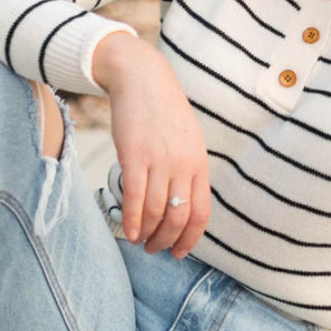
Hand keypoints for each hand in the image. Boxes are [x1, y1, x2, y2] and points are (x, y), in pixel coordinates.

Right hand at [92, 32, 210, 257]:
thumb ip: (188, 169)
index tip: (179, 252)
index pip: (201, 212)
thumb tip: (182, 203)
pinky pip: (136, 198)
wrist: (141, 78)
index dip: (190, 239)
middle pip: (179, 217)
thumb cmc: (162, 111)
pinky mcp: (134, 156)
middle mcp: (183, 164)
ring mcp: (159, 160)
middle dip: (167, 241)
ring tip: (140, 241)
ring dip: (148, 234)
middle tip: (155, 250)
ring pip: (157, 211)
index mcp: (199, 163)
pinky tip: (129, 231)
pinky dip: (133, 220)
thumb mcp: (187, 140)